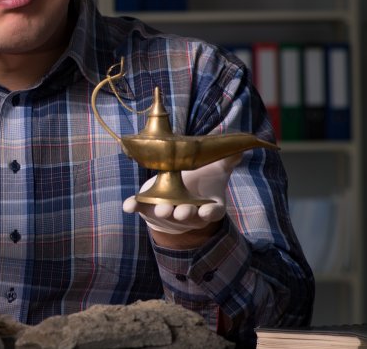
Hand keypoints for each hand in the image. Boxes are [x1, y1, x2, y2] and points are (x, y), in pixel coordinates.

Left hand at [122, 154, 240, 234]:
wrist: (179, 195)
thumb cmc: (201, 184)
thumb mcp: (215, 172)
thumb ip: (226, 161)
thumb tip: (239, 150)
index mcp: (207, 206)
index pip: (212, 212)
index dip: (210, 212)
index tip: (207, 211)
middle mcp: (188, 212)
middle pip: (188, 215)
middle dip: (184, 213)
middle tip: (180, 212)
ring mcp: (169, 212)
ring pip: (165, 214)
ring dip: (162, 211)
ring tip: (161, 208)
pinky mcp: (150, 208)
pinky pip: (141, 208)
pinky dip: (135, 207)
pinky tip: (128, 205)